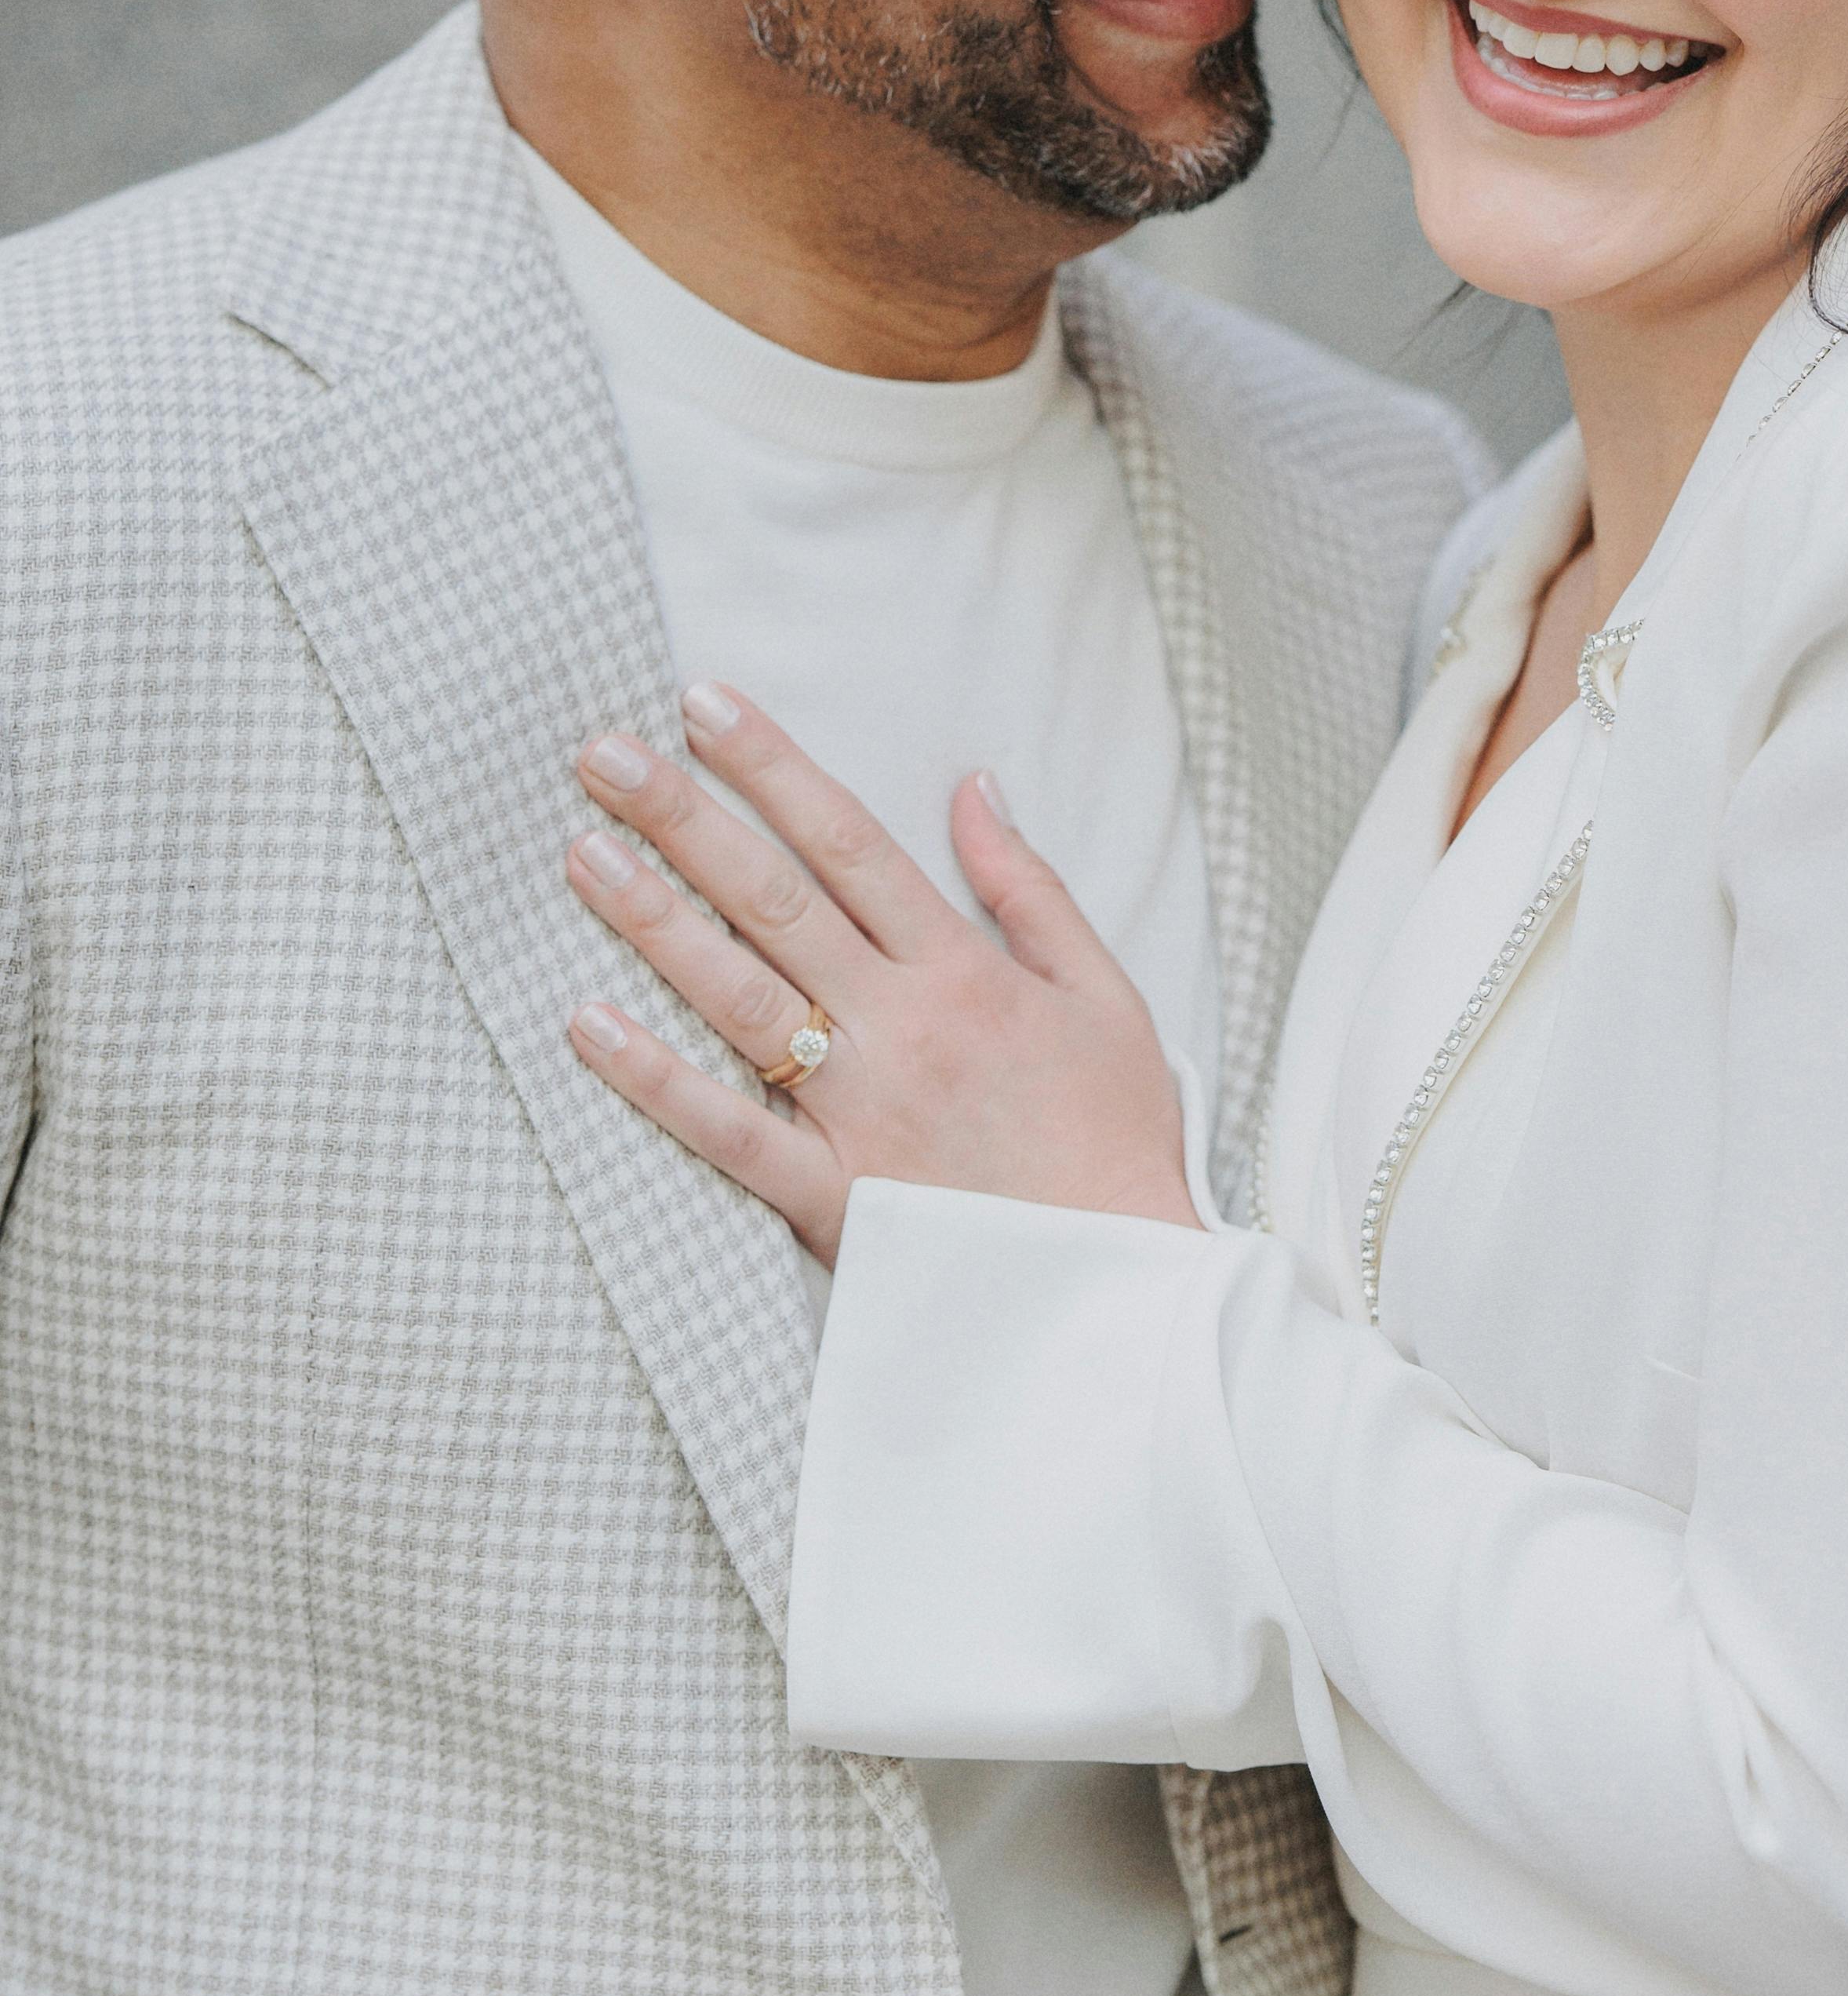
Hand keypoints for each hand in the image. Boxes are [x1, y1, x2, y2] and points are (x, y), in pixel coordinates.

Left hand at [560, 682, 1202, 1259]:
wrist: (1119, 1290)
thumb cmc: (1115, 1138)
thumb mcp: (1103, 992)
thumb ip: (1029, 888)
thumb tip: (974, 787)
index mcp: (965, 971)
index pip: (850, 842)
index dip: (773, 767)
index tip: (705, 704)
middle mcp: (901, 1027)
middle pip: (774, 900)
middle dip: (685, 818)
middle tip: (604, 754)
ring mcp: (859, 1112)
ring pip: (738, 997)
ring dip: (653, 923)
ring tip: (581, 853)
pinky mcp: (830, 1198)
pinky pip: (726, 1134)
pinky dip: (654, 1082)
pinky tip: (587, 1026)